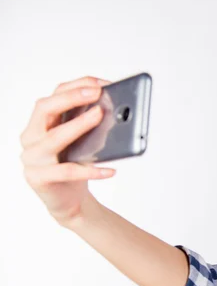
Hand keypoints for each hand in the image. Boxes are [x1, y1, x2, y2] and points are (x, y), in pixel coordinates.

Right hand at [20, 76, 114, 226]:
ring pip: (54, 137)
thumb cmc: (76, 165)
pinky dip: (90, 171)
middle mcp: (31, 136)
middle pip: (45, 108)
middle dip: (72, 97)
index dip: (77, 86)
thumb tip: (116, 108)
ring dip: (78, 124)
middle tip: (97, 94)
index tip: (100, 84)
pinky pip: (67, 171)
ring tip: (100, 116)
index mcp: (41, 122)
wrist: (69, 201)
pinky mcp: (39, 178)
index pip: (54, 95)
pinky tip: (110, 170)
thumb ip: (90, 124)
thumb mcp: (83, 141)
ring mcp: (32, 158)